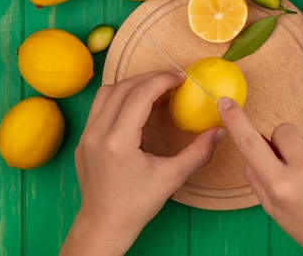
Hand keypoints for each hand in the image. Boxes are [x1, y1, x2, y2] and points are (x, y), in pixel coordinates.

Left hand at [60, 71, 222, 255]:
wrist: (104, 225)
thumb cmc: (137, 204)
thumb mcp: (172, 178)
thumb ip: (198, 152)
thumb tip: (219, 131)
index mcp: (118, 141)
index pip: (139, 95)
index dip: (162, 81)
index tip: (180, 78)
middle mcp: (97, 134)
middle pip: (122, 88)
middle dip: (149, 78)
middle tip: (171, 80)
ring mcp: (86, 136)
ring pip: (106, 94)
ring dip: (131, 86)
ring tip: (154, 90)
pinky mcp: (83, 141)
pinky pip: (99, 107)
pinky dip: (119, 99)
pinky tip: (137, 107)